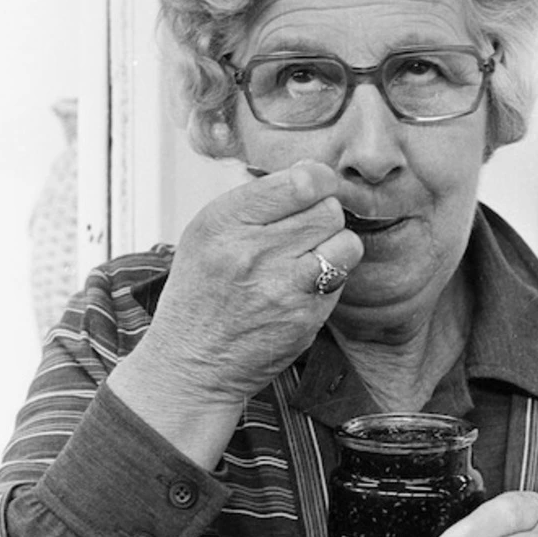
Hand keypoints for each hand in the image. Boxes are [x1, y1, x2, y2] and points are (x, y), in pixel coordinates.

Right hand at [127, 160, 362, 409]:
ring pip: (346, 243)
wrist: (192, 364)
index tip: (318, 186)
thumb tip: (311, 172)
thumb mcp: (206, 234)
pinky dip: (330, 280)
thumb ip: (255, 200)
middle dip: (324, 215)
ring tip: (312, 255)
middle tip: (307, 230)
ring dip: (336, 246)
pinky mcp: (304, 318)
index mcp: (223, 222)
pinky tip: (303, 287)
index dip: (320, 180)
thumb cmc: (201, 293)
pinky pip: (341, 280)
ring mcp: (281, 287)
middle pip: (328, 210)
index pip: (300, 182)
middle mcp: (251, 251)